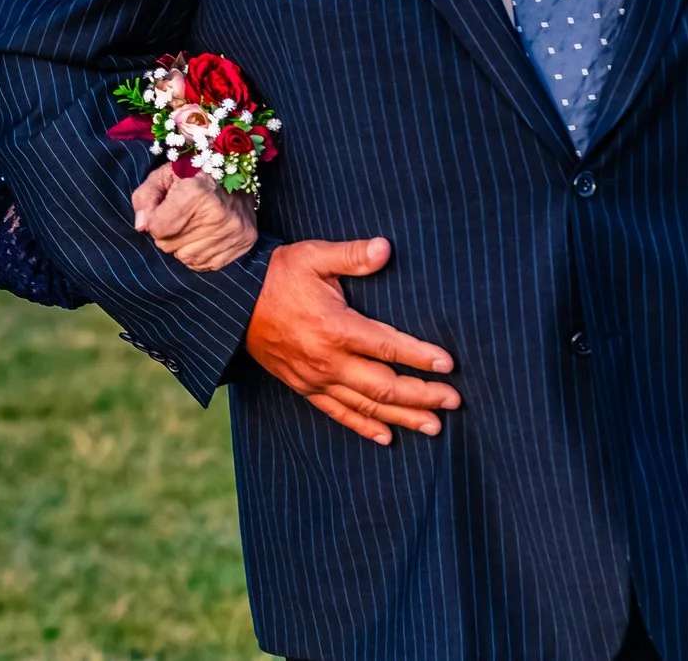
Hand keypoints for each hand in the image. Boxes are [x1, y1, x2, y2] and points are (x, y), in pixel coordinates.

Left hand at [131, 163, 257, 270]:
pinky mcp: (245, 241)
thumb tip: (141, 226)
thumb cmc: (192, 174)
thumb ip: (145, 198)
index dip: (154, 220)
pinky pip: (207, 265)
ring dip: (182, 246)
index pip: (158, 228)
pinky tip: (204, 236)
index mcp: (196, 192)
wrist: (236, 172)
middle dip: (167, 234)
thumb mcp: (163, 176)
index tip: (163, 209)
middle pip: (169, 246)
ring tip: (191, 225)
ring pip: (186, 258)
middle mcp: (218, 214)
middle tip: (178, 217)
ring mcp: (234, 230)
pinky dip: (199, 254)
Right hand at [244, 237, 457, 443]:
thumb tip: (385, 249)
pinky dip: (364, 426)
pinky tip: (386, 437)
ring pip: (367, 406)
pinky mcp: (303, 387)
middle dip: (423, 395)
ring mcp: (315, 378)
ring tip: (435, 426)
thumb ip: (351, 255)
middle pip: (384, 386)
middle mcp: (328, 360)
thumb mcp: (313, 256)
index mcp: (335, 327)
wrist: (233, 300)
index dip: (421, 357)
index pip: (388, 347)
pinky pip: (338, 413)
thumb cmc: (276, 274)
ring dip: (403, 417)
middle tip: (454, 401)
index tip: (449, 364)